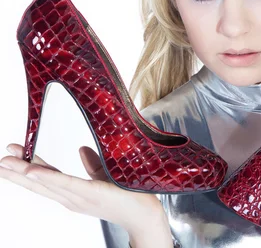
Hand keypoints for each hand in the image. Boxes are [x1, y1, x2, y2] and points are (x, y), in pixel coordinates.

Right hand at [0, 143, 167, 237]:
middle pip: (39, 183)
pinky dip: (48, 178)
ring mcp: (80, 198)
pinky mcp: (92, 194)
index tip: (11, 154)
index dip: (28, 167)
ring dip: (24, 172)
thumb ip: (91, 165)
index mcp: (73, 193)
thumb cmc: (126, 196)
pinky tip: (32, 171)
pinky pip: (67, 184)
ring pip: (47, 183)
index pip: (46, 178)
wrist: (144, 215)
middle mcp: (72, 198)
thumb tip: (80, 148)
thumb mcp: (104, 178)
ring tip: (6, 162)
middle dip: (16, 172)